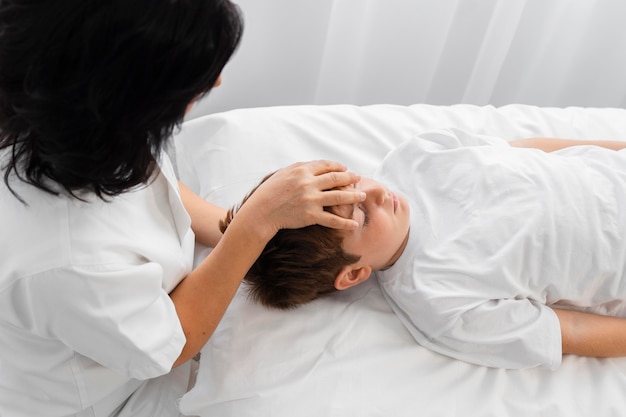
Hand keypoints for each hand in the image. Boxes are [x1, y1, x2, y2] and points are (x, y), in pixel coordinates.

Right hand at [237, 160, 364, 236]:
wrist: (261, 212)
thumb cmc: (270, 192)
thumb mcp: (283, 173)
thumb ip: (301, 168)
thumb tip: (317, 165)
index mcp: (301, 170)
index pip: (326, 165)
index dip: (338, 167)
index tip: (345, 169)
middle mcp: (308, 183)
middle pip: (336, 179)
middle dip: (350, 178)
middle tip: (358, 179)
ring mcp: (310, 200)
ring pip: (339, 197)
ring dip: (353, 196)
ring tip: (362, 196)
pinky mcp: (310, 216)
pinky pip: (332, 220)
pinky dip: (345, 223)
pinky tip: (354, 224)